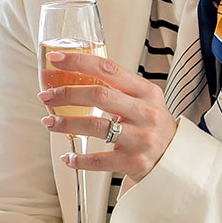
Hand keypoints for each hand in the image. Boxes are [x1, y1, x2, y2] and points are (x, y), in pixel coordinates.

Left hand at [41, 49, 177, 182]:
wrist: (176, 159)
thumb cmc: (153, 125)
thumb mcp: (144, 100)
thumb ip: (118, 88)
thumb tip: (76, 73)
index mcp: (146, 91)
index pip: (109, 69)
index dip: (79, 62)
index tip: (55, 59)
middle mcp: (145, 113)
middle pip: (99, 95)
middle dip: (67, 94)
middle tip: (45, 96)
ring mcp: (140, 139)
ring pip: (96, 126)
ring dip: (67, 124)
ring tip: (48, 122)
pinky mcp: (134, 163)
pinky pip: (100, 160)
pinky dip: (80, 159)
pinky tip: (68, 156)